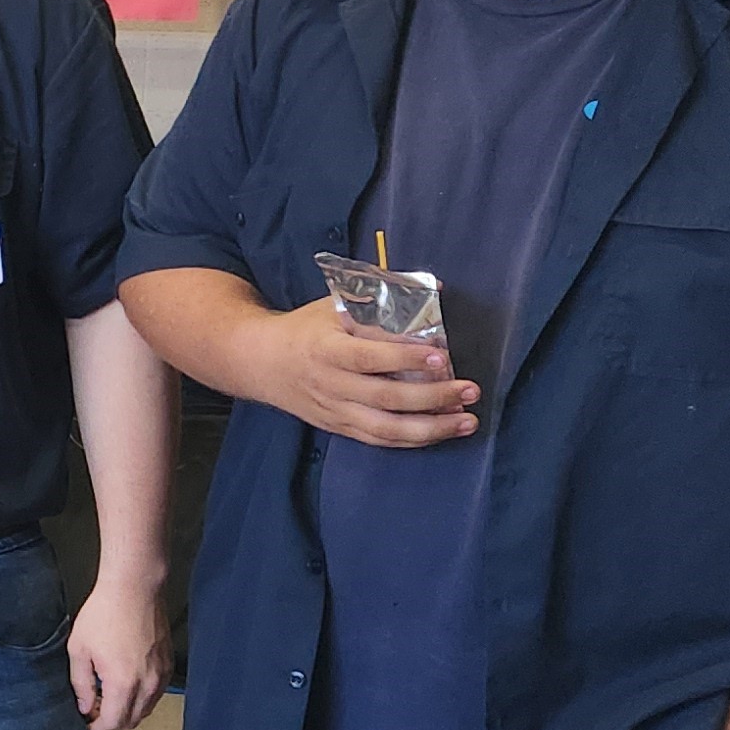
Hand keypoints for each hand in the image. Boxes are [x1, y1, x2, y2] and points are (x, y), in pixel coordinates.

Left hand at [69, 578, 172, 729]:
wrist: (134, 589)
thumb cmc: (105, 613)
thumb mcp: (79, 650)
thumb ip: (81, 684)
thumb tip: (85, 707)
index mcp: (123, 683)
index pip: (113, 723)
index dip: (97, 729)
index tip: (88, 726)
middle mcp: (147, 684)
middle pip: (132, 720)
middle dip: (112, 720)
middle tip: (94, 708)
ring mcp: (161, 675)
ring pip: (146, 708)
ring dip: (128, 709)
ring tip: (109, 694)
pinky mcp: (168, 664)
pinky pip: (156, 693)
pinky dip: (142, 696)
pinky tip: (127, 682)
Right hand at [252, 297, 473, 448]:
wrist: (259, 361)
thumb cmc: (305, 329)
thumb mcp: (334, 306)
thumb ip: (380, 301)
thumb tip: (434, 289)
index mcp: (325, 348)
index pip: (367, 357)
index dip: (404, 358)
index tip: (441, 355)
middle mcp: (329, 384)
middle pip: (384, 397)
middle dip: (432, 396)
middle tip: (469, 389)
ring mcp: (334, 410)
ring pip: (385, 428)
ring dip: (431, 427)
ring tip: (467, 420)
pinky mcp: (339, 427)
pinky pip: (380, 440)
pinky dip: (413, 439)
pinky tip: (442, 431)